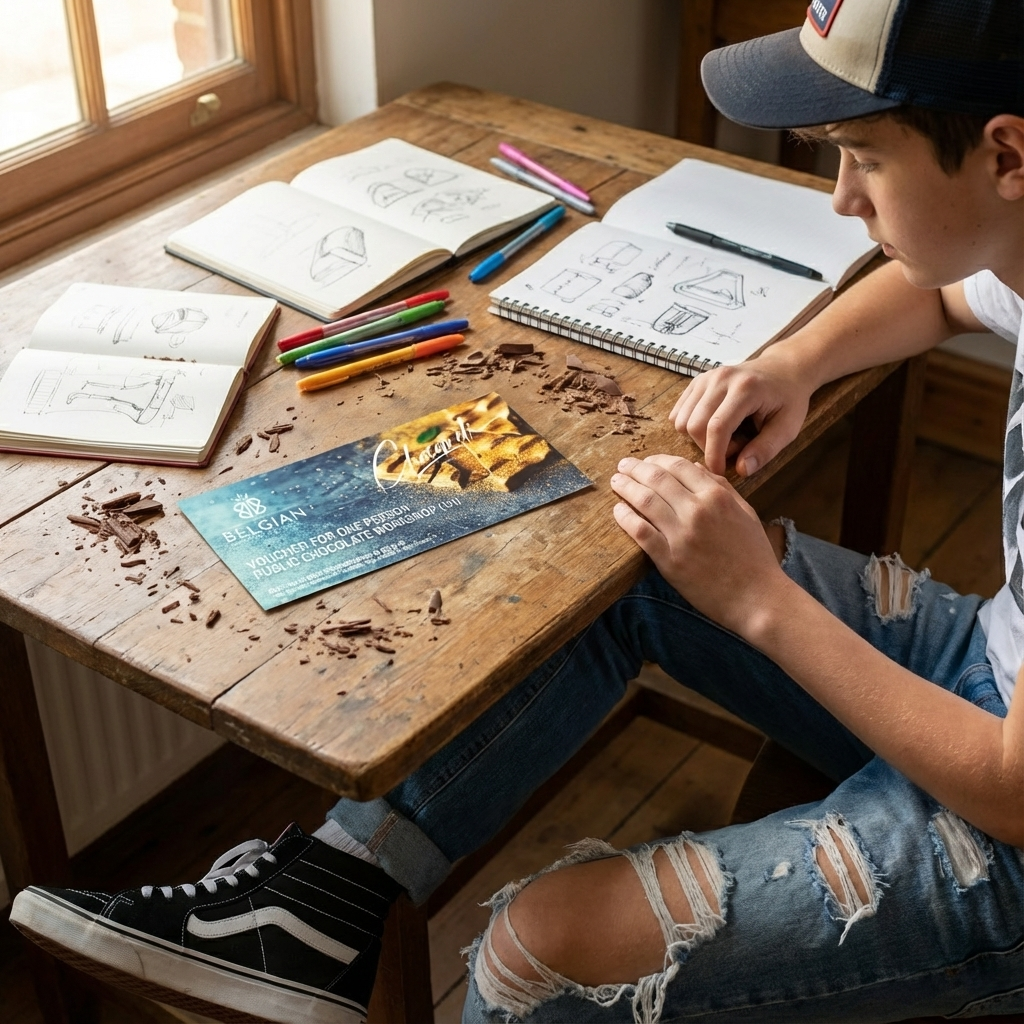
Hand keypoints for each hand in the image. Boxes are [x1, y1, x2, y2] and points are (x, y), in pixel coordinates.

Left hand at [611, 454, 788, 635]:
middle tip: (623, 466)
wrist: (756, 597)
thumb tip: (695, 468)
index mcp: (717, 496)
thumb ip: (721, 487)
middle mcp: (697, 510)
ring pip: (644, 500)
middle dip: (635, 469)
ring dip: (625, 488)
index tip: (646, 461)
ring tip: (616, 483)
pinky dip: (625, 517)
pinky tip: (618, 510)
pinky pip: (639, 531)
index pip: (678, 466)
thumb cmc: (753, 556)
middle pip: (656, 478)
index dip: (656, 460)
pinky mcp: (668, 559)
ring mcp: (681, 535)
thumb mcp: (745, 513)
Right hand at [670, 352, 812, 476]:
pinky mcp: (696, 382)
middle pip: (694, 425)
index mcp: (745, 388)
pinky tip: (713, 426)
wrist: (782, 370)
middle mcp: (720, 379)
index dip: (714, 455)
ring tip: (726, 435)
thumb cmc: (788, 400)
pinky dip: (690, 427)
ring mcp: (705, 378)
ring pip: (681, 421)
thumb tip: (741, 470)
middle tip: (735, 447)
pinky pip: (678, 413)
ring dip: (699, 438)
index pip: (717, 427)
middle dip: (708, 447)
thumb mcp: (787, 428)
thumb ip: (765, 450)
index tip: (720, 472)